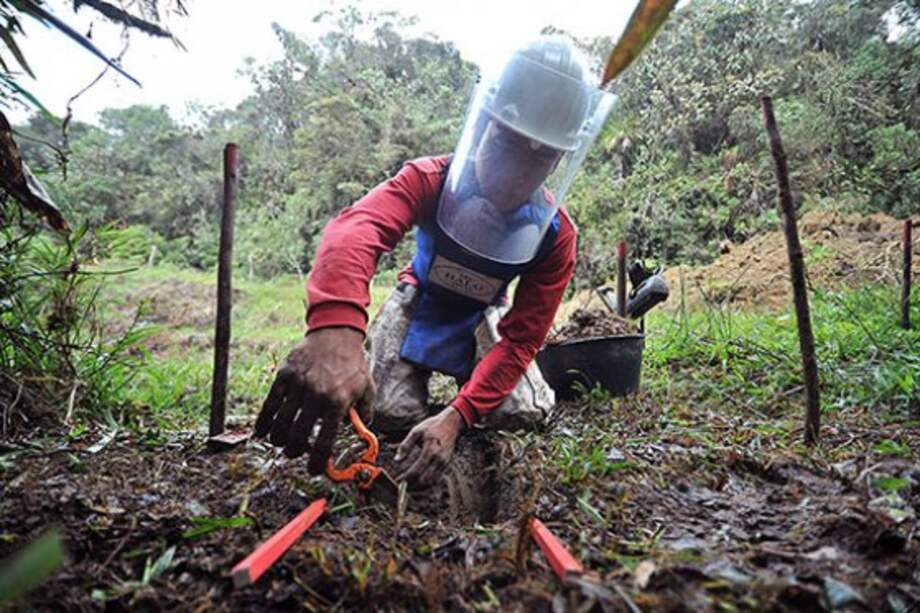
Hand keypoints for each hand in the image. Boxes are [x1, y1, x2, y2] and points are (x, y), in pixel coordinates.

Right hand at [254, 327, 374, 473]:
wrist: (335, 334)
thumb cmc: (352, 365)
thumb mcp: (367, 389)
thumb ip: (365, 414)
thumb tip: (362, 435)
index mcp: (338, 403)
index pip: (324, 442)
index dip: (317, 462)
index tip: (313, 470)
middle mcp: (317, 396)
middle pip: (297, 436)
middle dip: (294, 451)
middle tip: (295, 453)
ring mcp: (298, 386)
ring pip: (280, 423)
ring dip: (278, 439)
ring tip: (281, 443)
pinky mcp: (284, 376)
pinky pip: (269, 404)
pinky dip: (263, 422)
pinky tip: (262, 432)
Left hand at [394, 407, 464, 488]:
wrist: (451, 423)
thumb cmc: (432, 426)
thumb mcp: (416, 432)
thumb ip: (405, 446)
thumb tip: (396, 460)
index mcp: (430, 451)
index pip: (416, 471)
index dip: (406, 479)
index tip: (397, 481)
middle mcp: (438, 459)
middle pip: (424, 480)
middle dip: (412, 486)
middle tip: (402, 486)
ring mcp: (444, 463)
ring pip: (431, 482)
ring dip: (419, 487)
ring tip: (409, 486)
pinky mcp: (447, 464)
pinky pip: (437, 479)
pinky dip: (427, 484)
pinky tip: (419, 482)